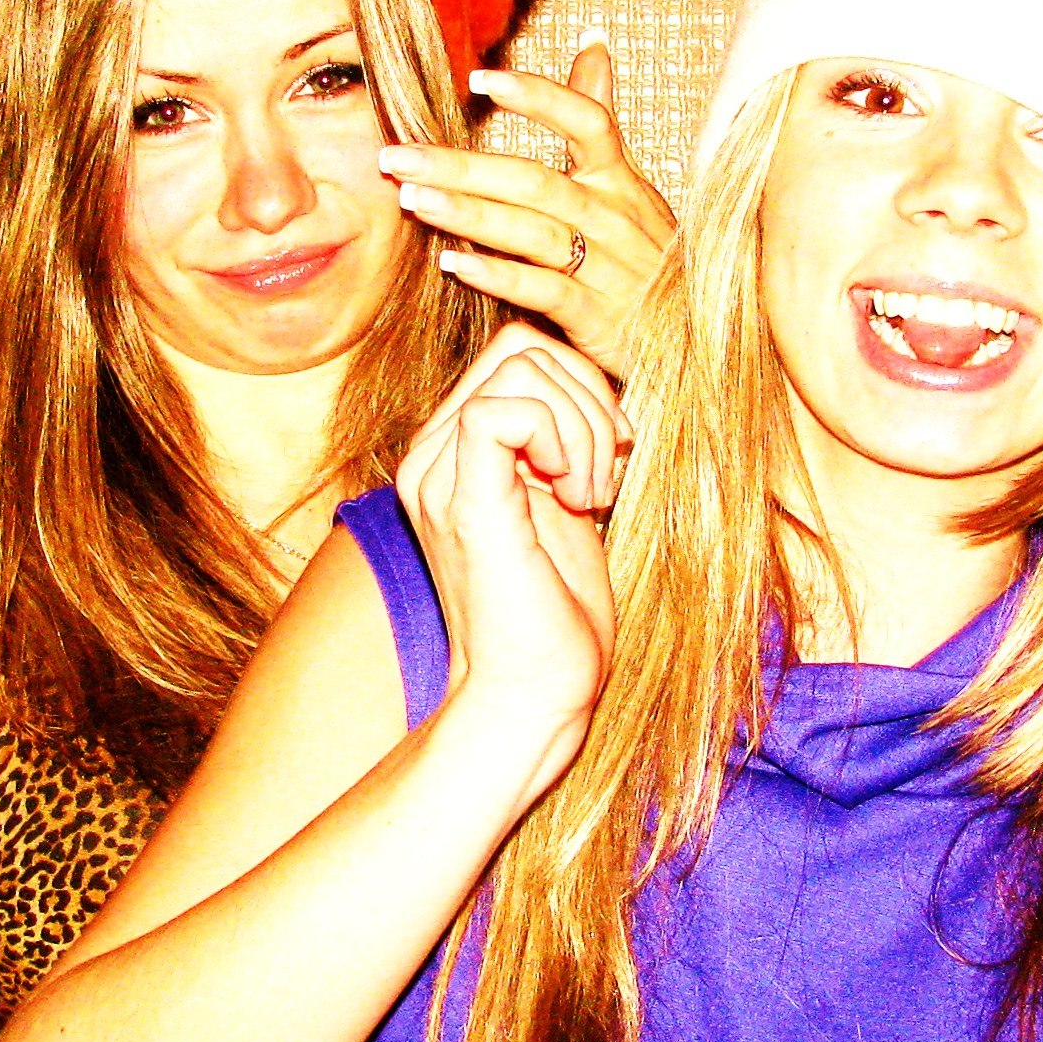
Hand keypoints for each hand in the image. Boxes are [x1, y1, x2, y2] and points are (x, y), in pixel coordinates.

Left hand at [381, 31, 675, 377]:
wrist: (693, 340)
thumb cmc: (648, 258)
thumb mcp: (631, 183)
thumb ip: (600, 115)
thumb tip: (591, 41)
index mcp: (620, 181)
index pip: (586, 122)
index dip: (538, 98)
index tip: (479, 79)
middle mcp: (614, 218)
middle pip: (534, 181)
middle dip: (460, 166)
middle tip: (396, 157)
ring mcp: (607, 269)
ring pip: (532, 232)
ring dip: (467, 214)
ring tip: (410, 199)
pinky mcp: (598, 318)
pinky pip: (544, 290)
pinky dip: (498, 276)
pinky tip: (452, 263)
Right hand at [394, 333, 624, 802]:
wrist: (532, 697)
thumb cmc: (556, 614)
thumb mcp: (566, 502)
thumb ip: (565, 441)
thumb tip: (602, 384)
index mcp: (452, 451)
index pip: (517, 349)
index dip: (581, 382)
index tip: (611, 452)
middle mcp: (431, 455)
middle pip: (522, 344)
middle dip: (590, 396)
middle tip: (602, 477)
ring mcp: (440, 476)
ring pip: (522, 367)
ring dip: (585, 425)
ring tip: (590, 496)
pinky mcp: (464, 503)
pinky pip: (505, 411)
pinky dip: (563, 439)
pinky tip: (577, 498)